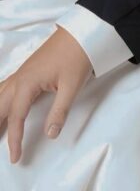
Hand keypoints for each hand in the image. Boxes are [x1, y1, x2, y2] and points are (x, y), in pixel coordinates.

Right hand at [0, 27, 92, 162]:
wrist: (81, 33)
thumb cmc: (77, 57)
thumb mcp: (71, 86)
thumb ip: (60, 111)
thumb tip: (50, 134)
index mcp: (27, 83)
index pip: (16, 117)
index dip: (14, 139)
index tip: (15, 157)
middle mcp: (19, 78)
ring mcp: (21, 73)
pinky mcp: (26, 71)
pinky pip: (4, 88)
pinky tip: (0, 105)